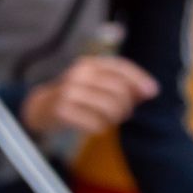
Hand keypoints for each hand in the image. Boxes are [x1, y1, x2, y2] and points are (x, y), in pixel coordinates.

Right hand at [20, 57, 158, 136]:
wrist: (40, 108)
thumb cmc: (76, 95)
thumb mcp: (95, 83)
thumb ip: (121, 84)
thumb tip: (150, 91)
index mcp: (88, 64)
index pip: (120, 67)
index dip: (139, 79)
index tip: (152, 92)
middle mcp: (78, 75)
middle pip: (118, 90)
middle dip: (126, 105)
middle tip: (124, 113)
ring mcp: (69, 92)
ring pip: (108, 108)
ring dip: (115, 118)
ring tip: (111, 120)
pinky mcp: (62, 111)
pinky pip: (94, 123)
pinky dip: (100, 127)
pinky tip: (96, 126)